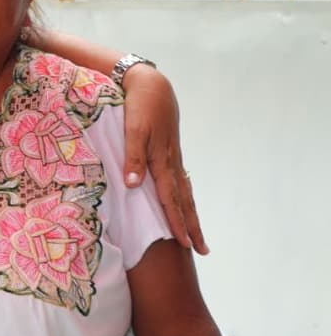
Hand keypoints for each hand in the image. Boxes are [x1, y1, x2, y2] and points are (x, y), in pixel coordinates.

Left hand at [120, 64, 207, 254]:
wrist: (151, 85)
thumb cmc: (139, 106)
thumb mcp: (132, 129)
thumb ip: (132, 157)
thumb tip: (133, 185)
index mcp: (161, 160)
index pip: (169, 198)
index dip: (176, 221)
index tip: (184, 243)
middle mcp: (170, 162)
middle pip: (184, 200)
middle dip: (192, 226)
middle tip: (203, 250)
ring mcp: (173, 157)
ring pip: (185, 192)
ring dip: (190, 214)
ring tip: (198, 235)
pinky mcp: (170, 151)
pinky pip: (180, 180)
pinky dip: (184, 196)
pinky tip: (185, 203)